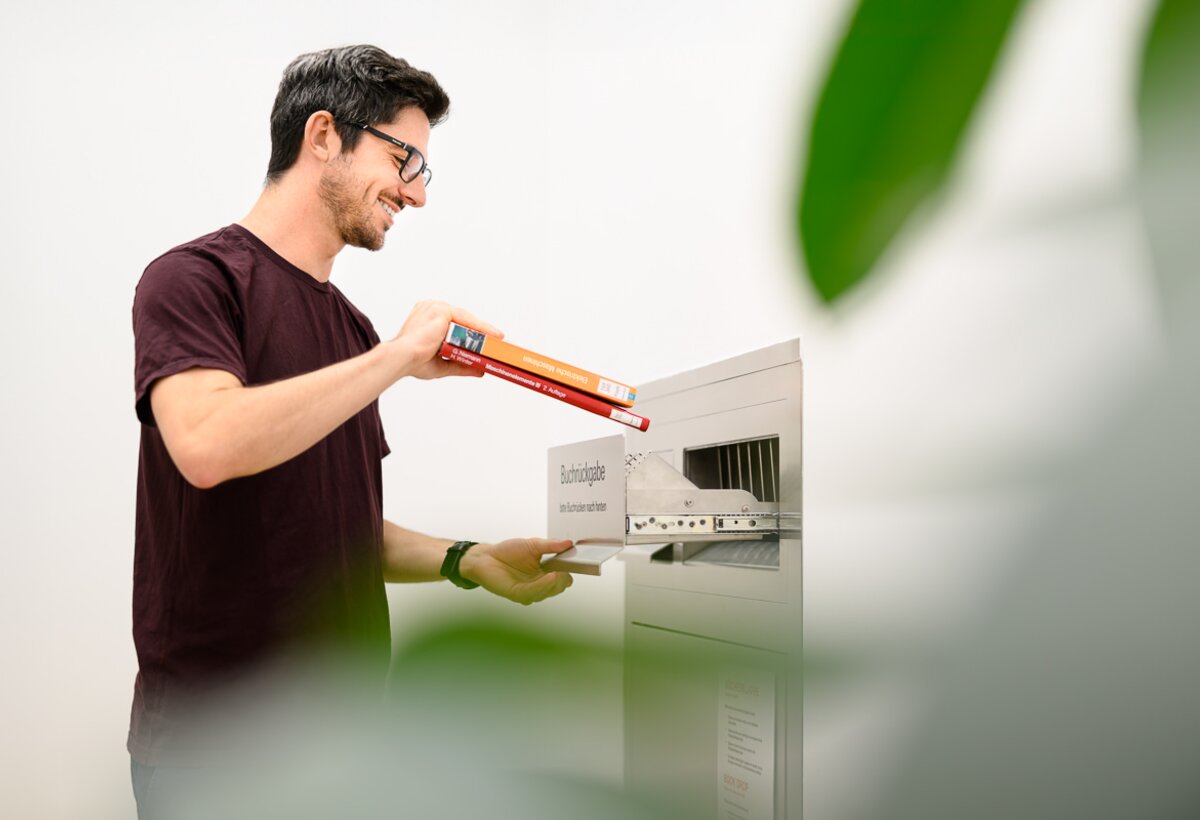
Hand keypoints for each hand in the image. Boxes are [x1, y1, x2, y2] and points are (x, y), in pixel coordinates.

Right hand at [391, 300, 502, 379]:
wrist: (402, 358)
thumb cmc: (413, 361)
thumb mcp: (442, 364)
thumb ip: (461, 365)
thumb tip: (480, 370)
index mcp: (426, 318)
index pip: (454, 324)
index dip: (470, 333)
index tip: (485, 341)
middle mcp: (430, 308)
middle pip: (462, 320)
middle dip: (480, 332)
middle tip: (496, 341)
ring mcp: (435, 307)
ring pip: (466, 320)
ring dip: (483, 330)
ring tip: (498, 340)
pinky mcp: (442, 310)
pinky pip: (468, 320)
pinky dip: (481, 328)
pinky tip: (493, 336)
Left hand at [460, 539, 574, 604]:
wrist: (486, 557)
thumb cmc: (507, 552)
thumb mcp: (533, 544)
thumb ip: (551, 545)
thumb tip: (568, 543)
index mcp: (545, 573)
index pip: (564, 579)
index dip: (569, 572)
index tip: (574, 562)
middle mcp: (539, 585)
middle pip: (559, 587)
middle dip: (563, 579)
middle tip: (565, 569)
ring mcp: (529, 591)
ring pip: (547, 592)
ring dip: (554, 583)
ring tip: (558, 573)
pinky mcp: (518, 594)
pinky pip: (533, 593)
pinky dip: (543, 586)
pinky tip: (549, 577)